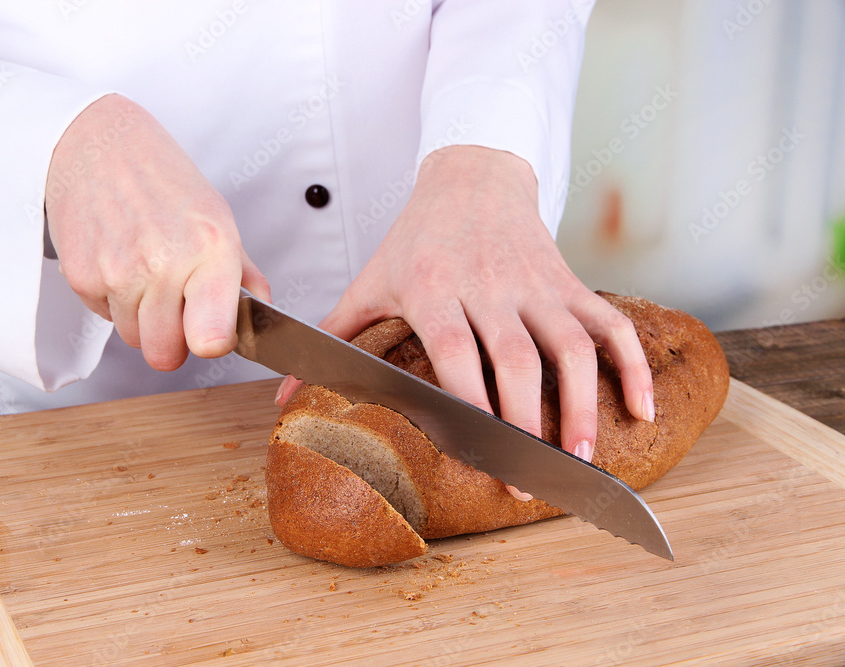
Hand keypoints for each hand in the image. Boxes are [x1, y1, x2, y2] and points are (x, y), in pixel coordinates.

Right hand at [45, 94, 269, 369]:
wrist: (98, 146)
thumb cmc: (163, 181)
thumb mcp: (218, 218)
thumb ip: (243, 275)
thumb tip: (262, 316)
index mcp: (209, 249)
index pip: (211, 338)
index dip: (212, 343)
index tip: (212, 333)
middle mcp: (163, 264)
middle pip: (165, 355)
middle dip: (172, 338)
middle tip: (175, 304)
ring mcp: (118, 273)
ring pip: (134, 339)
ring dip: (142, 319)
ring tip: (145, 274)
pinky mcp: (81, 277)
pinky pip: (105, 318)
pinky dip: (114, 301)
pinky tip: (119, 262)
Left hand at [278, 146, 653, 494]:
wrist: (471, 177)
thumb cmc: (415, 239)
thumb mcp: (369, 281)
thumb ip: (332, 338)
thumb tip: (283, 396)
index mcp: (435, 287)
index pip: (457, 352)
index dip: (470, 404)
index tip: (477, 455)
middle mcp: (489, 285)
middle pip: (516, 359)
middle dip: (524, 425)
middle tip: (525, 483)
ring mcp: (536, 283)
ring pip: (571, 346)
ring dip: (581, 406)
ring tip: (581, 460)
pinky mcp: (568, 281)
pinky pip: (609, 324)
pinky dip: (632, 365)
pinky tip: (639, 410)